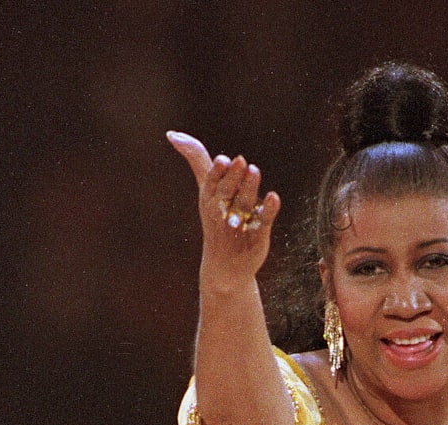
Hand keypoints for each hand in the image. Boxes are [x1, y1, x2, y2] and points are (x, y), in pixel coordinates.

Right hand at [167, 131, 282, 289]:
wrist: (224, 267)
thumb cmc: (215, 221)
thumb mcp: (205, 191)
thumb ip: (197, 161)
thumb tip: (174, 134)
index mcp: (209, 199)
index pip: (211, 183)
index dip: (217, 172)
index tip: (222, 159)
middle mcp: (222, 211)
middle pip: (227, 192)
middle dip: (232, 177)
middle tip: (240, 161)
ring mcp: (240, 223)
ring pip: (244, 204)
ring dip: (249, 188)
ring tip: (254, 171)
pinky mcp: (257, 235)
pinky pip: (263, 220)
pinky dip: (268, 209)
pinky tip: (274, 197)